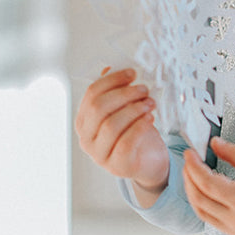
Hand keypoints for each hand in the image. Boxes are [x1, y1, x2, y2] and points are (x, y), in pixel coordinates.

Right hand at [74, 67, 168, 199]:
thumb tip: (109, 68)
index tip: (132, 73)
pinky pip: (126, 143)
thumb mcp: (125, 110)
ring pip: (111, 125)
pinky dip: (139, 127)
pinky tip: (150, 119)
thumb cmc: (134, 133)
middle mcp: (87, 139)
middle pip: (99, 109)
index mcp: (84, 121)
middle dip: (124, 94)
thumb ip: (115, 91)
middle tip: (143, 89)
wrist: (148, 161)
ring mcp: (100, 155)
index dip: (112, 81)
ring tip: (150, 103)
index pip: (91, 95)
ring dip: (134, 110)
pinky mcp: (117, 166)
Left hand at [183, 137, 234, 234]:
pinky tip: (204, 190)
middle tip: (188, 160)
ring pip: (201, 212)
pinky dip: (203, 205)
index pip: (206, 182)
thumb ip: (234, 154)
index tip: (189, 151)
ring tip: (192, 174)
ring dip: (192, 193)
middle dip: (189, 178)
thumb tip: (213, 143)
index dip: (193, 166)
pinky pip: (211, 220)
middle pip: (199, 198)